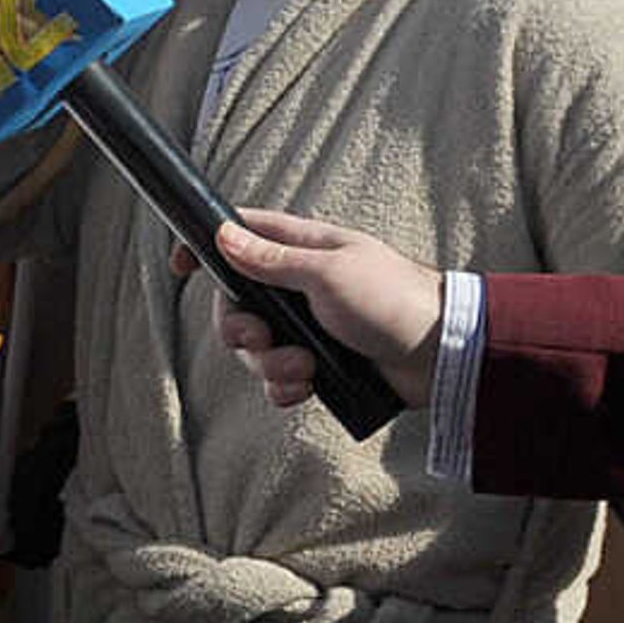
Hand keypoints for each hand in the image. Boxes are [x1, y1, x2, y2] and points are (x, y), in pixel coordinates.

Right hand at [177, 207, 444, 408]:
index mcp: (301, 250)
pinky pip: (278, 379)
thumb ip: (272, 259)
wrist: (441, 355)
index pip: (240, 235)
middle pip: (236, 305)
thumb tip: (224, 235)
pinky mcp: (319, 365)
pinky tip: (306, 387)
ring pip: (255, 349)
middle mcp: (297, 288)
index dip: (206, 246)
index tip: (181, 266)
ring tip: (302, 369)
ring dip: (269, 364)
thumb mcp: (328, 272)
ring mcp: (308, 327)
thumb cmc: (394, 298)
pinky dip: (284, 387)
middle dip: (240, 330)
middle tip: (262, 337)